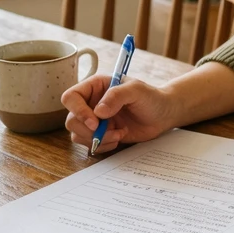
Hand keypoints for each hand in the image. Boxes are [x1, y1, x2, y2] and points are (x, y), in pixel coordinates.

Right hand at [61, 74, 175, 152]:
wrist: (162, 115)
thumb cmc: (151, 98)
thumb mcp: (137, 91)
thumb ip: (117, 95)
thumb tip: (98, 112)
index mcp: (96, 86)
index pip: (71, 97)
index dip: (77, 111)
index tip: (95, 121)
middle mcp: (91, 102)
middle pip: (71, 120)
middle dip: (89, 130)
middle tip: (111, 130)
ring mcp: (94, 119)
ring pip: (78, 134)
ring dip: (97, 139)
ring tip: (119, 134)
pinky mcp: (100, 133)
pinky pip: (89, 144)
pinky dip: (102, 145)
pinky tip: (119, 138)